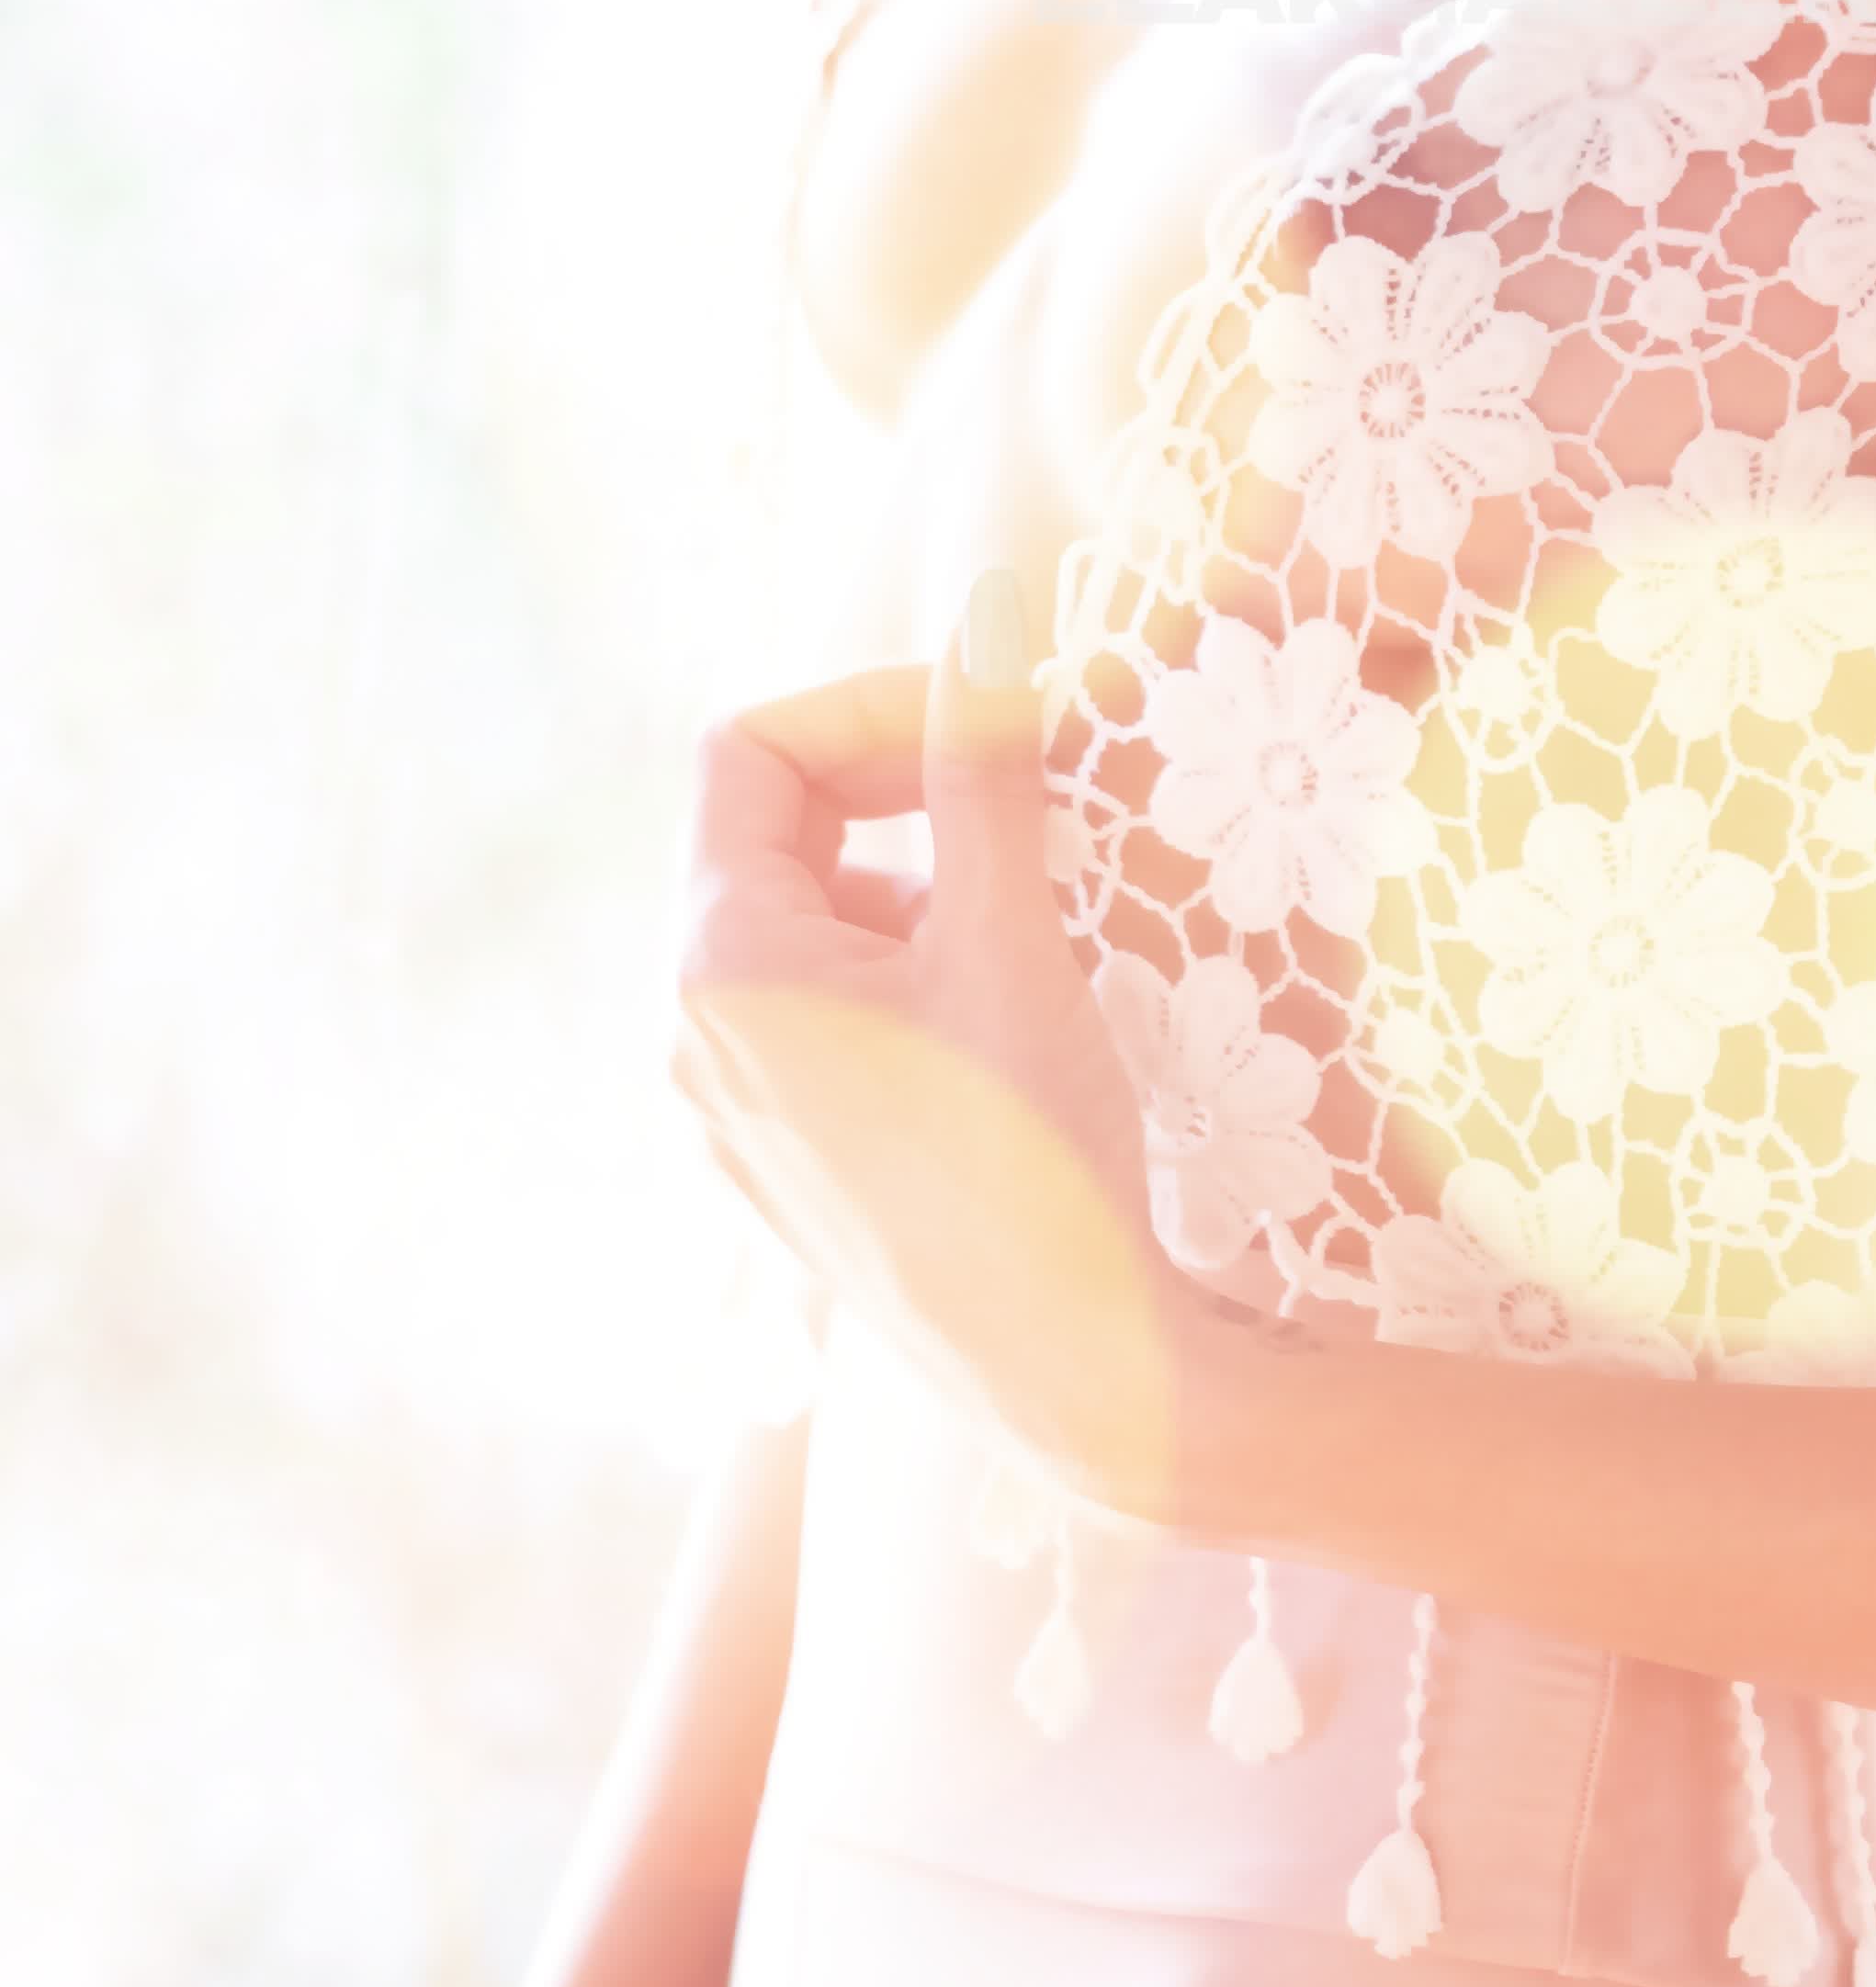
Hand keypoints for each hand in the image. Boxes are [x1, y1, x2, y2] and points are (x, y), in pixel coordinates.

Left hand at [668, 574, 1183, 1510]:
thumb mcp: (1012, 936)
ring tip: (1027, 918)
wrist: (1070, 1370)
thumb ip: (983, 766)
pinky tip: (1004, 1012)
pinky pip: (823, 1017)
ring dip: (913, 884)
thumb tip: (982, 616)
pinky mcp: (785, 1168)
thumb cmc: (1037, 1151)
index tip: (986, 721)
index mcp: (719, 966)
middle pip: (771, 834)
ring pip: (806, 926)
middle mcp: (693, 1037)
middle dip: (898, 792)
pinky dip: (907, 972)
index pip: (749, 750)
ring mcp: (731, 1114)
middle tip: (1025, 797)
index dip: (868, 704)